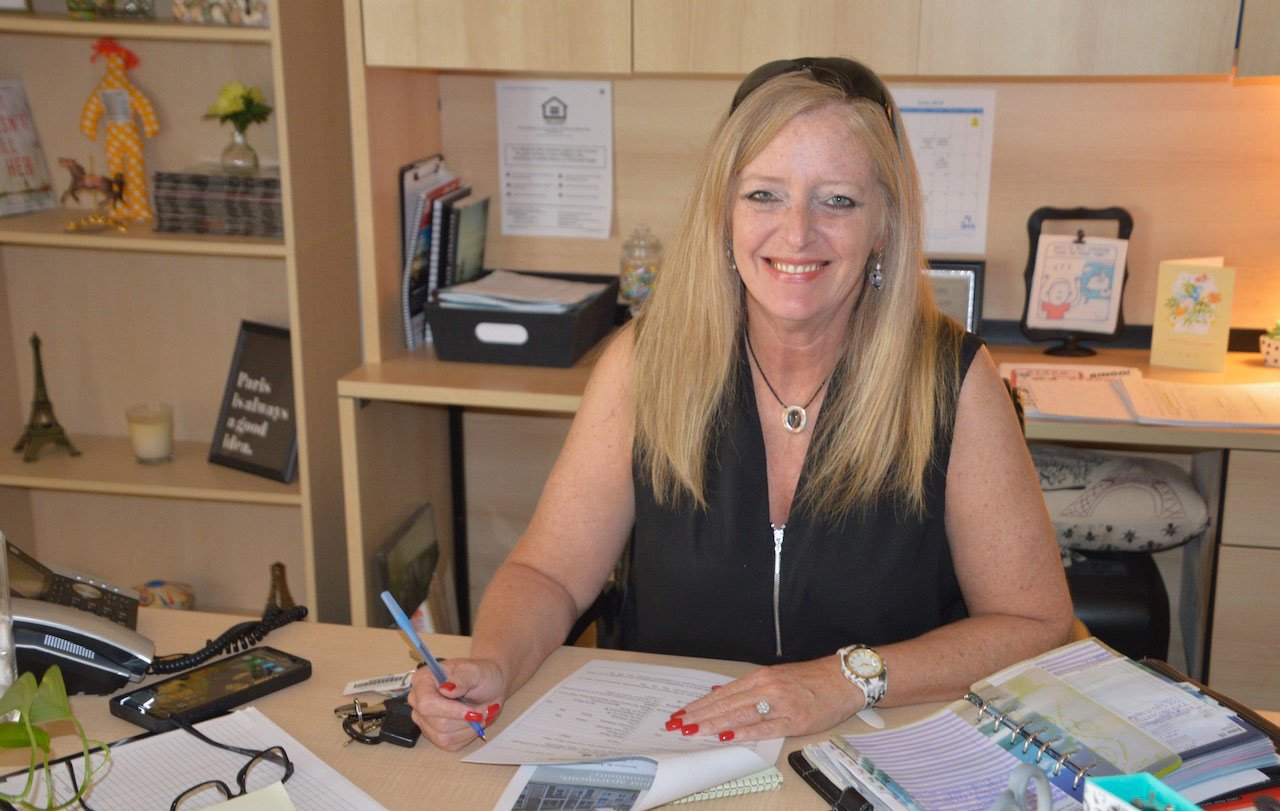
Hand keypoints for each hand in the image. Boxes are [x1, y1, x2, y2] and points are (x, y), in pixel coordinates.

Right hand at [407, 658, 505, 750]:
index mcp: (423, 680)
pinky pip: (449, 744)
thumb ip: (461, 679)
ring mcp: (425, 720)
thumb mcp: (474, 671)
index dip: (449, 710)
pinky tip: (473, 723)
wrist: (489, 687)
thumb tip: (445, 689)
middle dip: (465, 720)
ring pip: (444, 736)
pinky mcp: (435, 735)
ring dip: (469, 728)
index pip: (426, 703)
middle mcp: (418, 701)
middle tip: (483, 710)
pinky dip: (467, 735)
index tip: (471, 711)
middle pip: (437, 723)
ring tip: (480, 714)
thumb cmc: (480, 676)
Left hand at [670, 656, 862, 741]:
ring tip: (693, 730)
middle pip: (726, 704)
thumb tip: (720, 691)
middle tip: (677, 725)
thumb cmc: (811, 680)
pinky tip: (726, 736)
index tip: (681, 713)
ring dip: (713, 723)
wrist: (843, 680)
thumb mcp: (776, 677)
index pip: (722, 693)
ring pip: (739, 715)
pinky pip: (764, 727)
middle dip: (699, 715)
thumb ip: (749, 687)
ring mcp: (780, 704)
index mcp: (760, 678)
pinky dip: (743, 732)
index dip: (700, 704)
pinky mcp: (794, 720)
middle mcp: (767, 688)